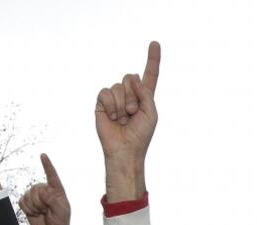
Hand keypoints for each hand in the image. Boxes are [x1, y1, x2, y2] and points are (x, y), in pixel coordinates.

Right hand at [20, 154, 69, 224]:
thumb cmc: (60, 223)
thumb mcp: (62, 213)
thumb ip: (54, 201)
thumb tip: (44, 190)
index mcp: (57, 191)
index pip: (52, 175)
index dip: (47, 165)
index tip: (43, 155)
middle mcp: (46, 190)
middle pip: (36, 189)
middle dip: (40, 202)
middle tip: (47, 211)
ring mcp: (36, 196)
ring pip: (28, 195)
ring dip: (34, 207)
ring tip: (42, 213)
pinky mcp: (27, 202)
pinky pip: (22, 202)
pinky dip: (27, 209)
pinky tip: (35, 214)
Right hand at [96, 42, 159, 200]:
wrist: (124, 150)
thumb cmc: (140, 135)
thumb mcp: (151, 113)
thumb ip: (145, 93)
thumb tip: (131, 76)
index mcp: (144, 97)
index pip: (149, 75)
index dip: (152, 59)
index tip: (155, 43)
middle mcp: (129, 94)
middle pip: (129, 77)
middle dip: (133, 96)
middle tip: (132, 114)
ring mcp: (115, 98)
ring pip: (118, 85)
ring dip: (122, 104)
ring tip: (123, 119)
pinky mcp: (102, 103)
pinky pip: (105, 92)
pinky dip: (111, 105)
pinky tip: (113, 117)